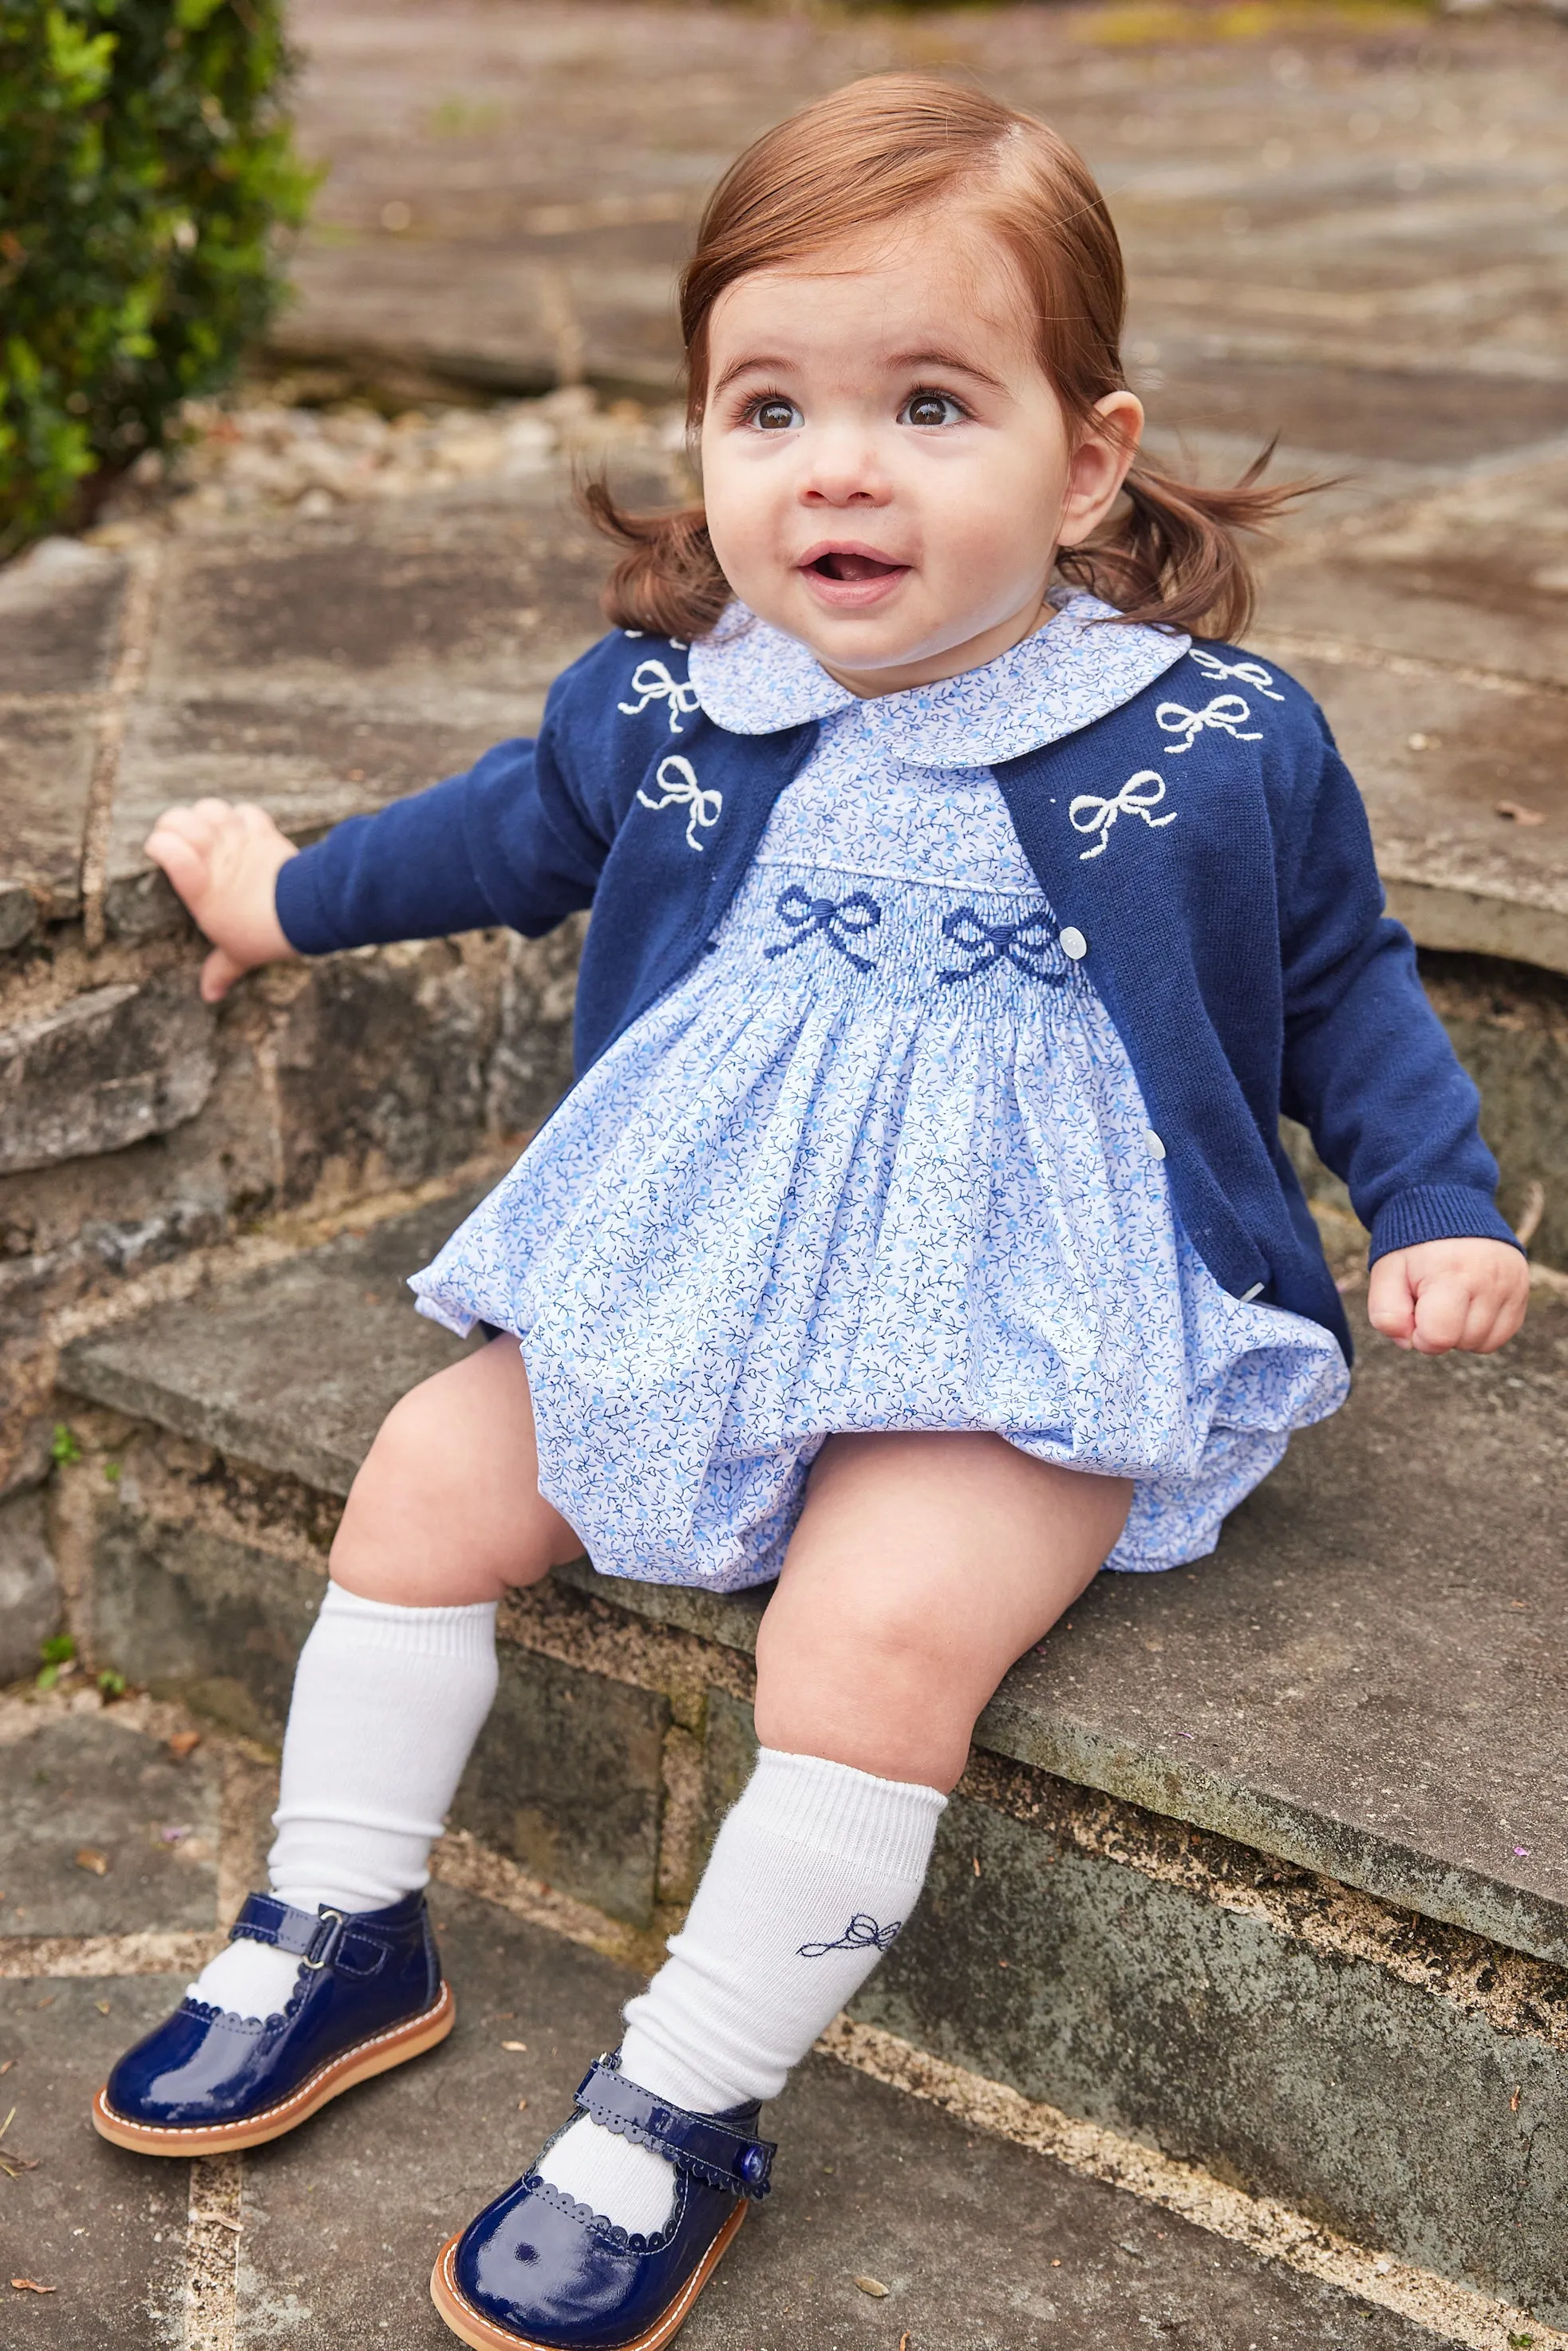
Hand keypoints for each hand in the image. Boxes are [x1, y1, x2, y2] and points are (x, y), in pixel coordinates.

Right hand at [143, 799, 298, 1001]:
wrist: (305, 912)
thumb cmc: (263, 935)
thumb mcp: (237, 955)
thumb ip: (220, 970)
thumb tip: (210, 995)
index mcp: (197, 885)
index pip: (165, 847)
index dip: (158, 845)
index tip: (158, 852)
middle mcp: (213, 856)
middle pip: (178, 818)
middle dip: (172, 823)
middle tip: (177, 837)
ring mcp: (239, 840)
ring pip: (211, 808)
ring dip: (204, 814)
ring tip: (208, 829)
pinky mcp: (264, 832)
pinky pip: (246, 812)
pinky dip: (241, 816)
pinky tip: (241, 828)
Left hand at [1366, 1237, 1527, 1355]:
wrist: (1445, 1205)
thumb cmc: (1412, 1246)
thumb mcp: (1386, 1272)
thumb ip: (1386, 1313)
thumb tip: (1408, 1343)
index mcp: (1451, 1273)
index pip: (1439, 1337)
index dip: (1419, 1335)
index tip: (1414, 1311)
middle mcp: (1489, 1279)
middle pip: (1462, 1342)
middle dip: (1440, 1331)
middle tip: (1431, 1299)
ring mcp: (1511, 1283)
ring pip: (1484, 1343)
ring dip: (1461, 1333)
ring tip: (1450, 1300)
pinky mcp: (1522, 1286)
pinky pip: (1503, 1333)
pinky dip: (1482, 1329)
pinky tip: (1467, 1305)